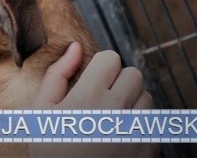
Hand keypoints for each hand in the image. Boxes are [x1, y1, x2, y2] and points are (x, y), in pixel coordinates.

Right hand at [29, 43, 156, 156]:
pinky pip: (155, 124)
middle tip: (101, 98)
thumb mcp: (41, 109)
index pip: (111, 58)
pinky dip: (142, 125)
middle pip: (134, 74)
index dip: (99, 67)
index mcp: (89, 95)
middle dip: (118, 81)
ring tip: (112, 118)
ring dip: (133, 102)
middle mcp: (118, 109)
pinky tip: (121, 136)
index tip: (91, 80)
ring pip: (147, 98)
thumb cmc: (50, 148)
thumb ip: (57, 74)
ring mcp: (136, 130)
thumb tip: (75, 47)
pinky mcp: (149, 148)